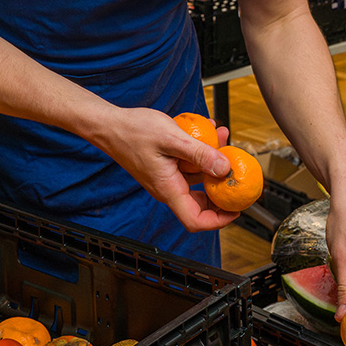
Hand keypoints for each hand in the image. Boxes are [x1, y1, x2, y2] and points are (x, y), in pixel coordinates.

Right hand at [95, 107, 238, 231]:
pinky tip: (207, 132)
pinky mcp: (165, 166)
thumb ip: (200, 154)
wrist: (109, 125)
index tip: (235, 209)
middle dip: (221, 187)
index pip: (196, 220)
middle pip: (201, 203)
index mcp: (168, 189)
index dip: (219, 220)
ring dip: (213, 161)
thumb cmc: (133, 131)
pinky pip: (188, 165)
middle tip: (236, 172)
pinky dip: (201, 151)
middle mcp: (167, 188)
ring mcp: (166, 177)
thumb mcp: (172, 138)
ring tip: (222, 137)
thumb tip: (225, 168)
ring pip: (197, 178)